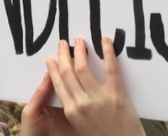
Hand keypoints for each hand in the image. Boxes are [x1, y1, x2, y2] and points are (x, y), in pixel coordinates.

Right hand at [22, 37, 143, 135]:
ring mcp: (99, 98)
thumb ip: (74, 108)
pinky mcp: (116, 95)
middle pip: (68, 72)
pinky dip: (108, 52)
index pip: (58, 84)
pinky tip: (105, 41)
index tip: (51, 58)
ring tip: (80, 41)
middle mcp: (81, 103)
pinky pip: (111, 69)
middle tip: (63, 43)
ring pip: (83, 67)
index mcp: (71, 111)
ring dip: (80, 51)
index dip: (53, 69)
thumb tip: (70, 88)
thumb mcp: (80, 126)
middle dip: (64, 55)